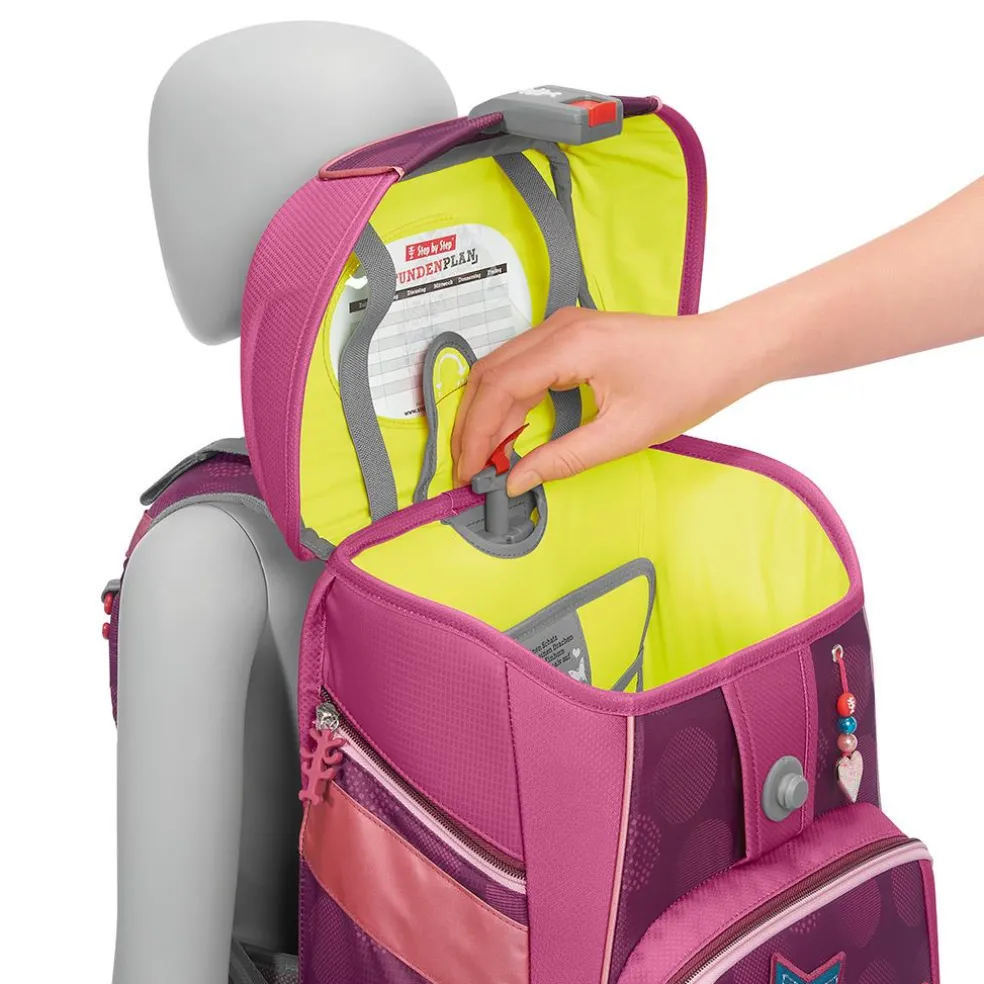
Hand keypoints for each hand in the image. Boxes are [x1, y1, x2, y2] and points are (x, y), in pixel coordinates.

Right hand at [452, 307, 762, 495]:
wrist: (724, 351)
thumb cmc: (687, 384)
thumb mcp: (624, 433)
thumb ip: (564, 458)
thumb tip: (518, 481)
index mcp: (569, 346)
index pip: (498, 389)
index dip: (476, 435)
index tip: (469, 473)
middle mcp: (557, 328)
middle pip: (488, 376)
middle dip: (472, 426)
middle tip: (468, 471)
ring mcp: (561, 328)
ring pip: (500, 370)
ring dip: (487, 415)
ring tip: (485, 460)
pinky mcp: (569, 337)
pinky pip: (521, 367)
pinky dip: (507, 402)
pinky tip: (510, 435)